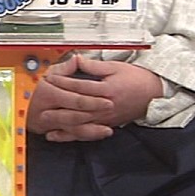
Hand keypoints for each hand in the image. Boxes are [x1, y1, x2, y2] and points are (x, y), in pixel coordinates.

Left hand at [29, 56, 163, 141]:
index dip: (64, 82)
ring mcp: (105, 118)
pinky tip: (57, 136)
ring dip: (61, 123)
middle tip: (40, 103)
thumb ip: (95, 67)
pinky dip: (71, 136)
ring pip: (80, 123)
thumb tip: (77, 59)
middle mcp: (105, 106)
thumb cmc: (136, 78)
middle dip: (58, 105)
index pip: (80, 86)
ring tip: (44, 122)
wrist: (154, 94)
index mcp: (106, 89)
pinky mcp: (106, 125)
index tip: (49, 79)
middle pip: (77, 107)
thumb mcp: (116, 68)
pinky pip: (86, 133)